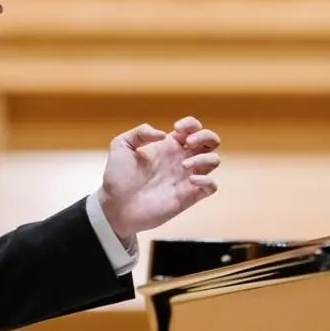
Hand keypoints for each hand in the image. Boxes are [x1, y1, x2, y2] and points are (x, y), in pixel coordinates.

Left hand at [98, 116, 221, 239]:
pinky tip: (190, 180)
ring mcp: (186, 178)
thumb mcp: (121, 145)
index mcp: (168, 146)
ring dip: (204, 158)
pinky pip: (211, 186)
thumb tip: (162, 134)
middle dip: (205, 136)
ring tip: (184, 165)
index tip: (176, 129)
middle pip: (210, 141)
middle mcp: (180, 159)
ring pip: (214, 160)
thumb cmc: (117, 177)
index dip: (190, 124)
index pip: (192, 128)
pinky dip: (207, 180)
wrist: (115, 206)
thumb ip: (140, 132)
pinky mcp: (189, 196)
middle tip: (187, 143)